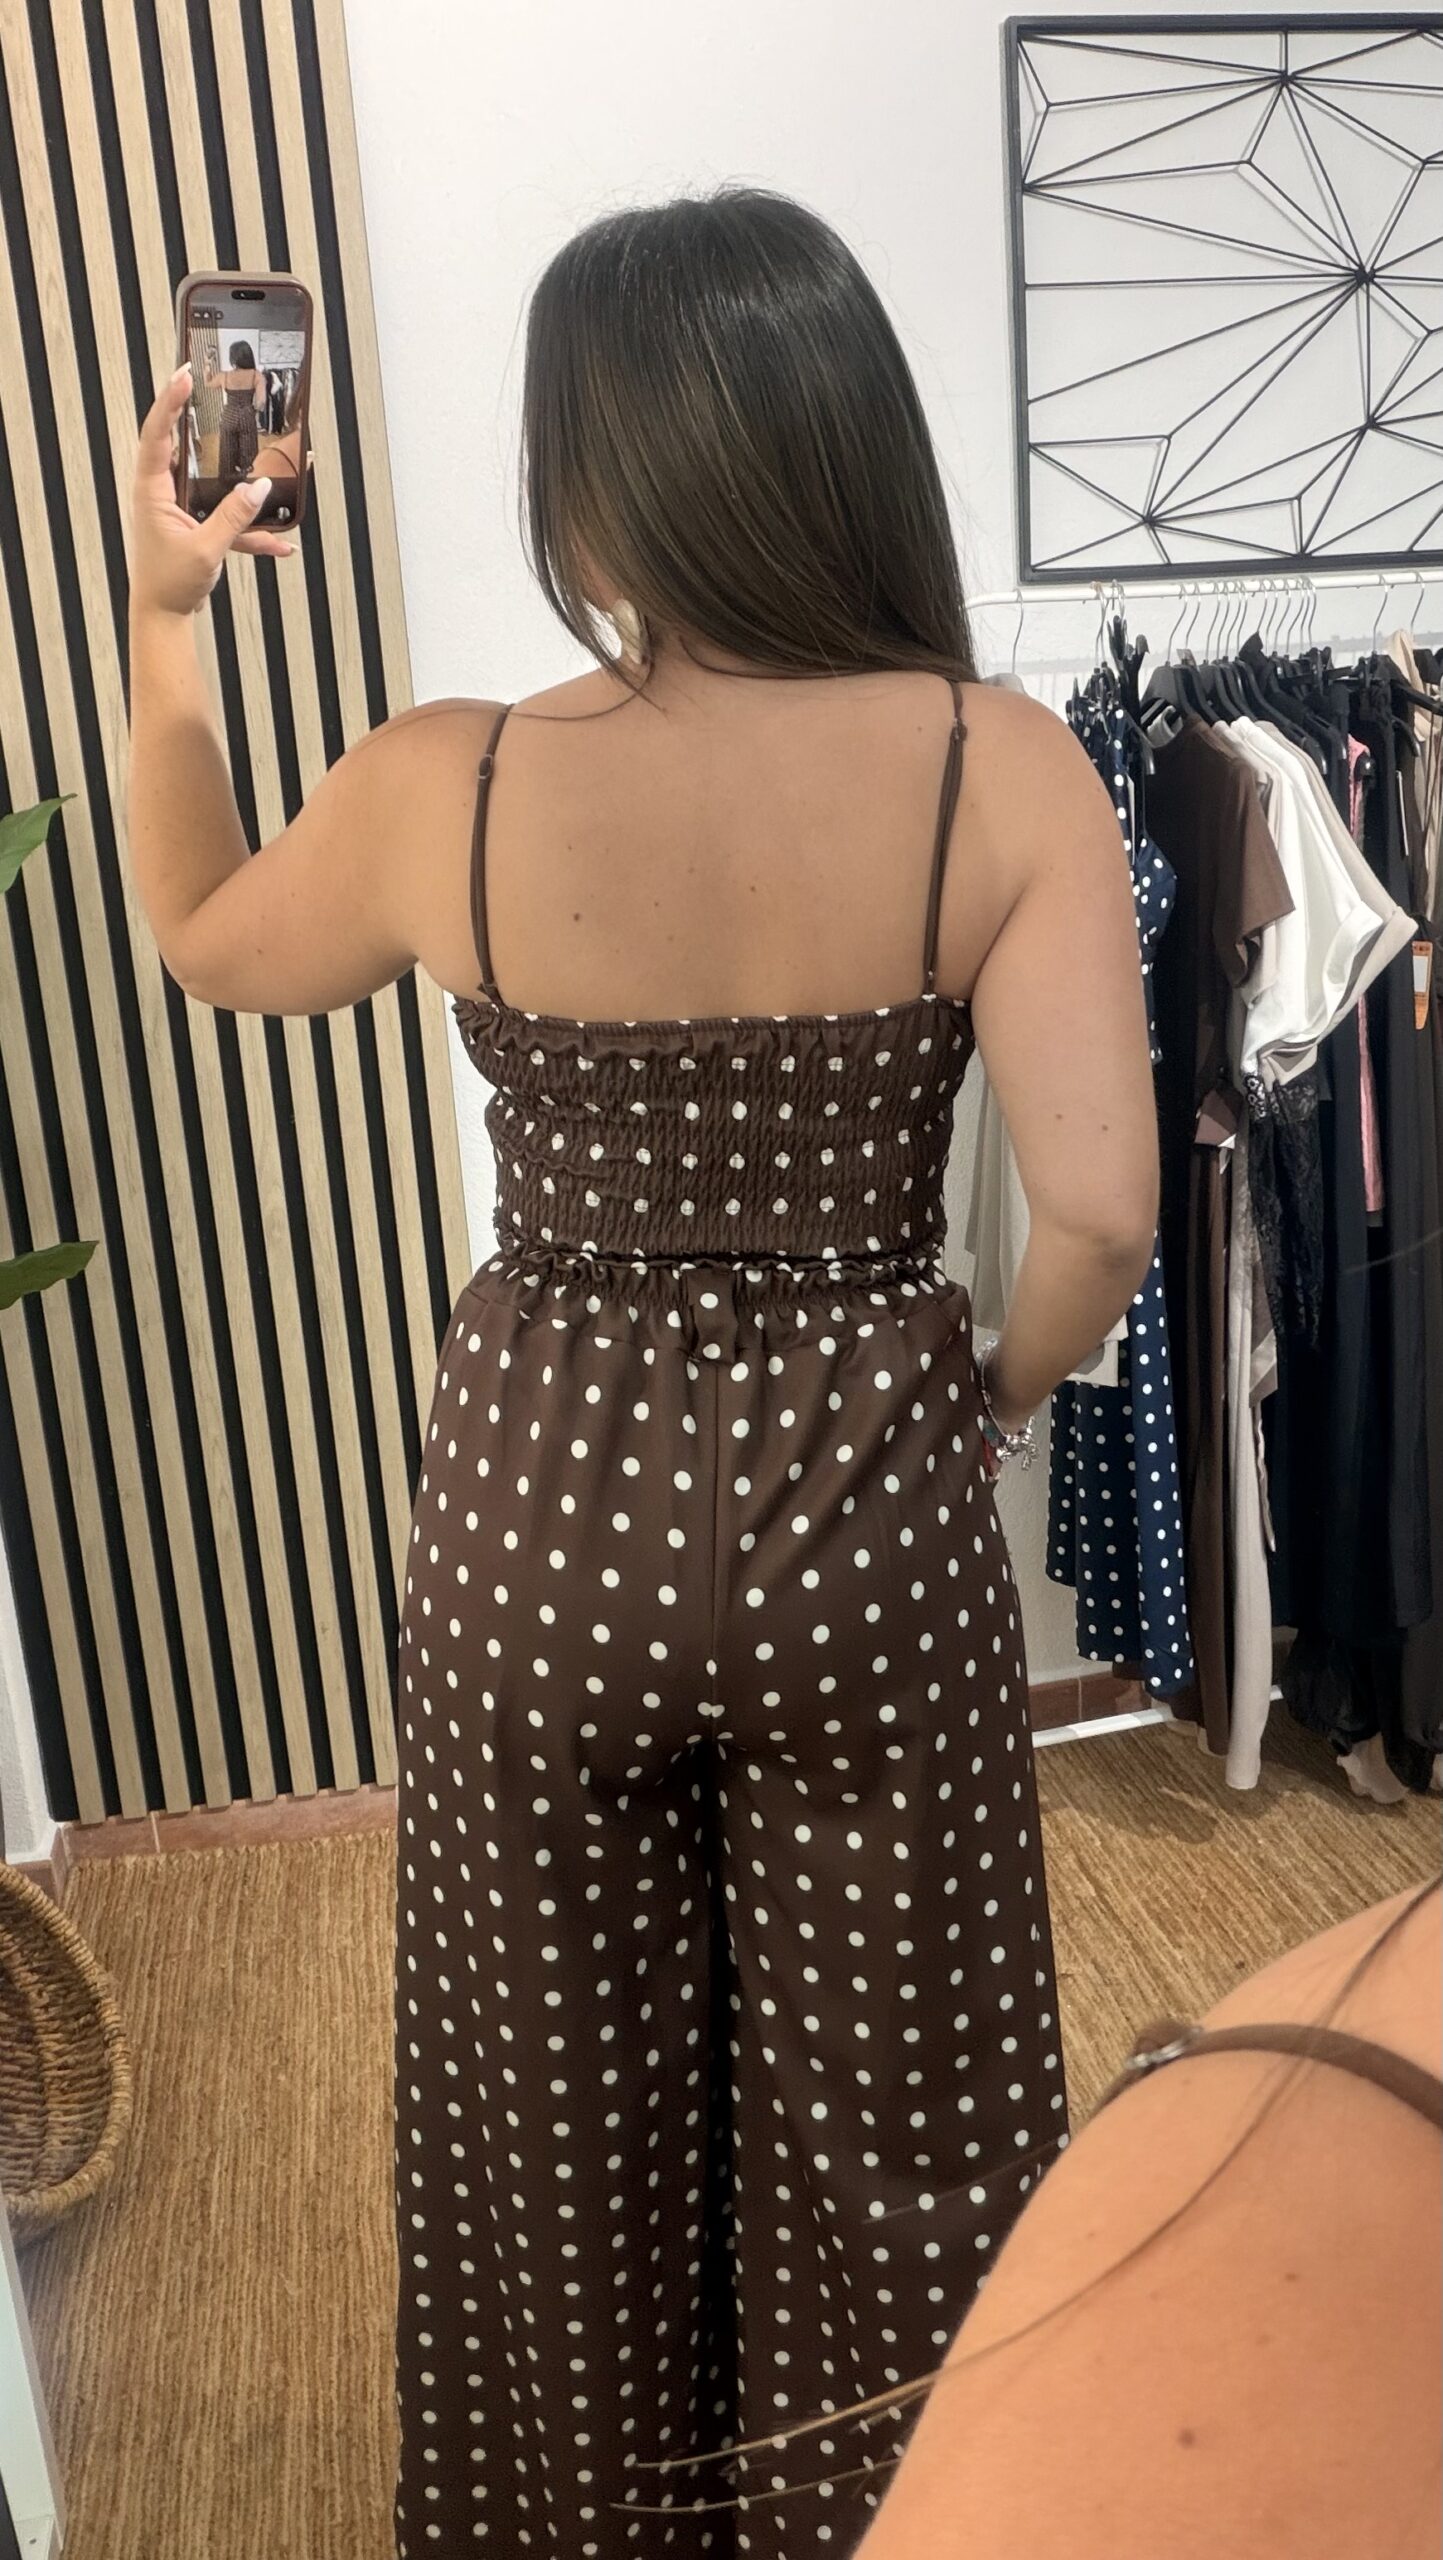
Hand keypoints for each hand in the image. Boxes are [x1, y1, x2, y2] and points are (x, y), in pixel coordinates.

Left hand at [131, 364, 293, 615]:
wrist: (164, 618)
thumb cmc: (170, 584)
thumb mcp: (206, 549)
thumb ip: (234, 516)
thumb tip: (262, 487)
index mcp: (152, 490)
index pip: (158, 435)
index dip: (170, 402)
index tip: (185, 375)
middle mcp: (163, 492)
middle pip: (182, 444)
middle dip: (200, 417)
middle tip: (214, 386)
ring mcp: (180, 508)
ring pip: (210, 478)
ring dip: (236, 470)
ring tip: (260, 446)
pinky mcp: (197, 526)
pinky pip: (227, 518)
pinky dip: (252, 529)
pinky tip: (282, 543)